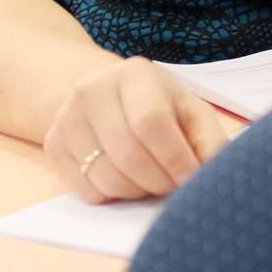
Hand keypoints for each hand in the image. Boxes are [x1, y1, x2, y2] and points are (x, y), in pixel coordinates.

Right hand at [44, 56, 230, 203]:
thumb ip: (209, 142)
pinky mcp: (53, 145)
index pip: (151, 124)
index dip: (175, 160)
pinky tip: (125, 178)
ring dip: (138, 192)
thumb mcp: (189, 112)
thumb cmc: (158, 106)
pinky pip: (88, 191)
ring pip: (107, 179)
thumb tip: (218, 178)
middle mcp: (93, 90)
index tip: (192, 182)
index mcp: (134, 75)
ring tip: (151, 179)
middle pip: (128, 156)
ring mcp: (67, 117)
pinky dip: (114, 197)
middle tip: (173, 186)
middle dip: (159, 182)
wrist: (103, 96)